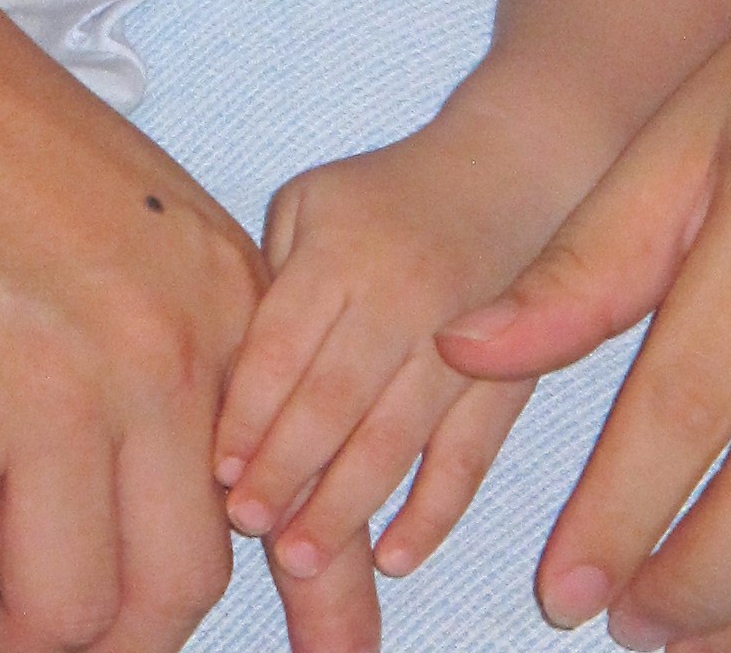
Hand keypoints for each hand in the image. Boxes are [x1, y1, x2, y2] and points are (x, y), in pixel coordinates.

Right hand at [0, 0, 262, 652]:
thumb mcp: (135, 229)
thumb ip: (183, 355)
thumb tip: (226, 493)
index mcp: (216, 309)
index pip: (260, 517)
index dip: (238, 603)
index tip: (282, 651)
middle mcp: (155, 360)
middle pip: (163, 596)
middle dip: (103, 629)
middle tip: (42, 609)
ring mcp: (48, 395)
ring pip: (56, 613)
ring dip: (4, 618)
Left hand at [213, 118, 554, 652]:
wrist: (509, 172)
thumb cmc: (385, 199)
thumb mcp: (311, 205)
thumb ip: (272, 286)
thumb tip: (229, 395)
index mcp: (340, 250)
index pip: (282, 347)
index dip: (248, 416)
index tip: (220, 473)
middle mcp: (399, 295)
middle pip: (333, 401)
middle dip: (285, 473)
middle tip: (250, 527)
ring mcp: (461, 339)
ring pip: (395, 439)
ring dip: (344, 508)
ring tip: (300, 559)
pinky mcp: (508, 376)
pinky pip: (468, 458)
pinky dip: (432, 513)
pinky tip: (394, 558)